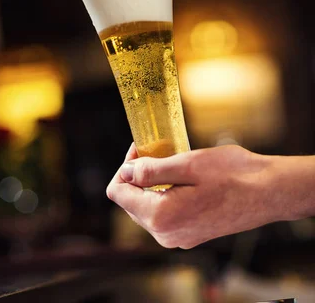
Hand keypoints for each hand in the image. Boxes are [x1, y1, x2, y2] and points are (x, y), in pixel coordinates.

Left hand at [106, 145, 297, 248]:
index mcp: (161, 217)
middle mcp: (166, 234)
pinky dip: (165, 193)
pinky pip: (164, 213)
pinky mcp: (190, 234)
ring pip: (147, 207)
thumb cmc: (233, 175)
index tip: (140, 149)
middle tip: (154, 150)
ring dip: (151, 183)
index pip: (118, 193)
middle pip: (130, 201)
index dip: (124, 167)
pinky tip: (182, 178)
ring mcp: (179, 237)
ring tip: (169, 161)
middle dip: (137, 175)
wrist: (269, 192)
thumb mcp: (187, 164)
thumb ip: (151, 171)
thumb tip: (125, 172)